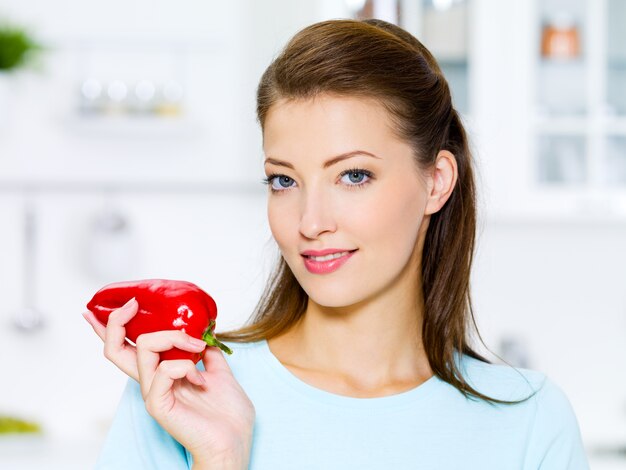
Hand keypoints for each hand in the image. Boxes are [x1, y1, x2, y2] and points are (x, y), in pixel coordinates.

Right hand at [83, 299, 254, 466]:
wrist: (236, 441)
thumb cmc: (228, 414)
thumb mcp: (220, 373)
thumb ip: (208, 354)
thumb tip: (205, 334)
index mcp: (163, 374)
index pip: (128, 349)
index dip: (113, 328)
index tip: (119, 303)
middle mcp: (152, 382)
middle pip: (115, 350)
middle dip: (117, 321)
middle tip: (133, 304)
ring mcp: (153, 394)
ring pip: (144, 349)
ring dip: (175, 338)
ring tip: (198, 348)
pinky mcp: (159, 405)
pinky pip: (162, 371)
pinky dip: (184, 365)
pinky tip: (199, 377)